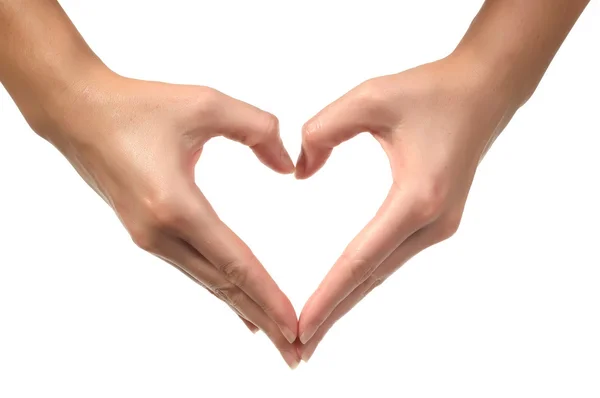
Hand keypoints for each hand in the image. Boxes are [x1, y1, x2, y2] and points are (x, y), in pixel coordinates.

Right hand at [31, 69, 299, 367]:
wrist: (80, 113)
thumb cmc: (139, 105)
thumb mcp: (205, 103)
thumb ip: (257, 129)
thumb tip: (288, 167)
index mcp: (176, 206)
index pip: (234, 263)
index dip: (268, 296)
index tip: (294, 326)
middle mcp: (161, 234)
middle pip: (224, 286)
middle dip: (263, 318)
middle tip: (295, 351)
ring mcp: (151, 238)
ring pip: (208, 282)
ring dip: (243, 307)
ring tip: (273, 335)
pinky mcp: (147, 234)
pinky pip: (194, 269)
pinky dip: (221, 289)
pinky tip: (236, 302)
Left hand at [295, 55, 517, 360]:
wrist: (482, 91)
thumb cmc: (430, 90)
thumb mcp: (369, 97)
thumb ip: (323, 131)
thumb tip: (301, 174)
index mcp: (417, 197)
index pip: (361, 259)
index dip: (329, 295)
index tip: (301, 327)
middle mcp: (431, 222)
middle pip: (371, 279)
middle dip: (334, 314)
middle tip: (297, 351)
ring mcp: (437, 226)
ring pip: (381, 273)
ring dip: (348, 300)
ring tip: (314, 329)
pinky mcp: (435, 222)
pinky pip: (391, 258)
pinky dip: (363, 278)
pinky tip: (345, 291)